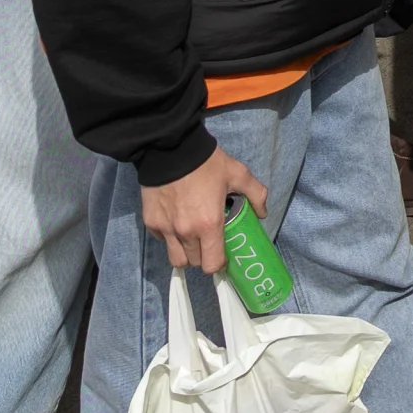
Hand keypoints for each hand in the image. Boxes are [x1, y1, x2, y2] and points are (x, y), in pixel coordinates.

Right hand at [140, 145, 268, 276]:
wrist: (171, 148)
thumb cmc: (206, 163)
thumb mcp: (237, 173)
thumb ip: (256, 194)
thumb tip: (262, 213)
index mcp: (209, 225)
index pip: (212, 264)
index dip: (219, 262)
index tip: (223, 253)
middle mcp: (185, 233)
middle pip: (195, 263)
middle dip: (204, 256)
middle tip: (209, 240)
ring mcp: (165, 229)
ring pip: (176, 258)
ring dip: (186, 253)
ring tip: (192, 237)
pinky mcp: (150, 223)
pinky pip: (162, 241)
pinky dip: (170, 238)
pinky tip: (177, 221)